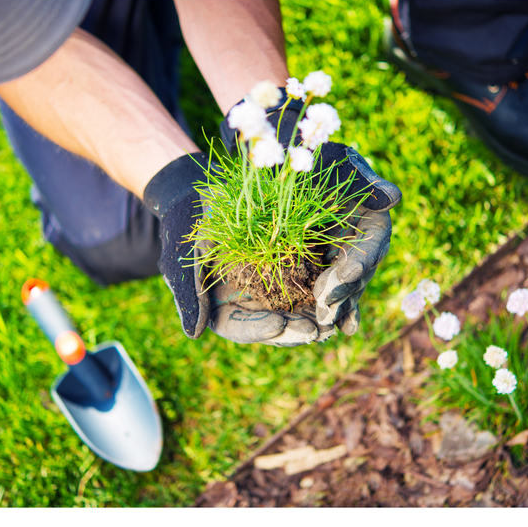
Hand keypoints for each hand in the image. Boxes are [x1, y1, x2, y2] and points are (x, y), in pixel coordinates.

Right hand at [145, 153, 340, 345]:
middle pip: (274, 327)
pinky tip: (340, 294)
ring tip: (331, 322)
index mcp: (221, 306)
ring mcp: (272, 287)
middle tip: (314, 331)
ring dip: (314, 318)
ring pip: (295, 311)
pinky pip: (309, 284)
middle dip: (294, 330)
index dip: (259, 330)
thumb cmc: (190, 223)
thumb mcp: (188, 255)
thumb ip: (191, 294)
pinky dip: (324, 291)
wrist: (204, 192)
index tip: (278, 325)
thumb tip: (193, 334)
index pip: (240, 328)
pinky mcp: (291, 268)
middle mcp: (249, 303)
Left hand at [221, 99, 401, 335]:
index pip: (372, 245)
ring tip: (322, 328)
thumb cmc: (308, 148)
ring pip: (344, 288)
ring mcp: (340, 255)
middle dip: (343, 294)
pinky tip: (320, 330)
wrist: (277, 154)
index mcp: (371, 216)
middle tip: (325, 311)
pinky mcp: (318, 265)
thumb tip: (394, 197)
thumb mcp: (333, 159)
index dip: (359, 263)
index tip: (343, 277)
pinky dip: (323, 308)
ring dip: (335, 308)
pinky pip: (324, 290)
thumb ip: (361, 180)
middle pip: (359, 273)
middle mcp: (360, 240)